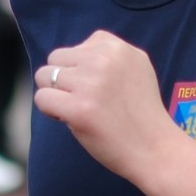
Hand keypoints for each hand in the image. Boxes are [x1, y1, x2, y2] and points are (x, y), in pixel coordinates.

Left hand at [32, 30, 186, 182]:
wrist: (154, 148)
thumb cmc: (141, 115)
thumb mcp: (137, 69)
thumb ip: (109, 57)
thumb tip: (72, 57)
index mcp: (118, 48)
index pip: (79, 47)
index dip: (80, 69)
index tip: (97, 88)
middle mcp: (104, 59)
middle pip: (56, 57)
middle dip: (63, 79)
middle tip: (84, 100)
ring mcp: (91, 83)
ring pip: (44, 75)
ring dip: (54, 94)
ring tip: (77, 109)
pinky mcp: (79, 108)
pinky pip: (42, 98)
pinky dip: (49, 111)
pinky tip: (69, 119)